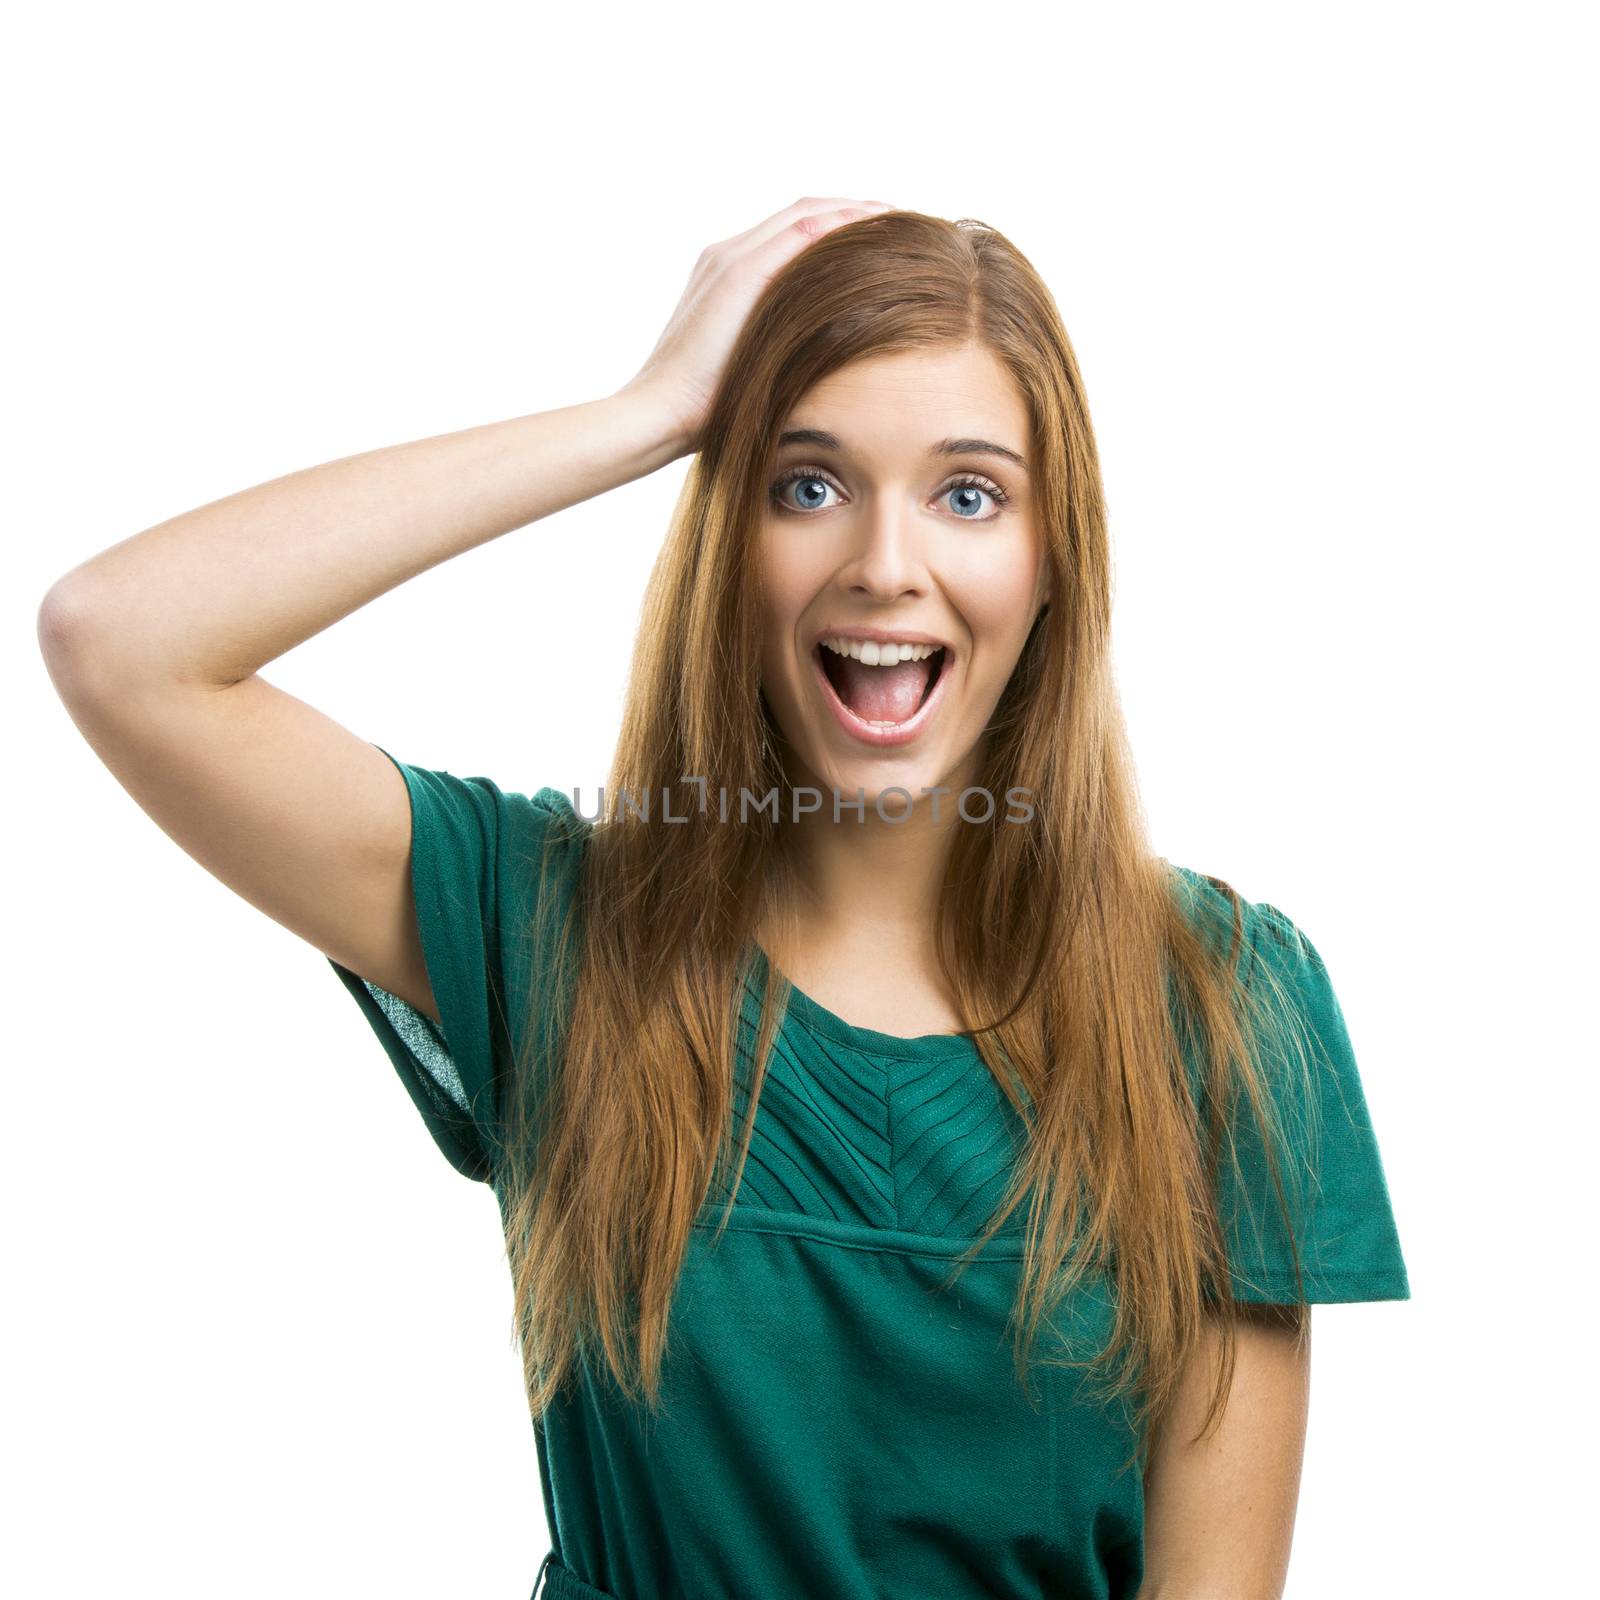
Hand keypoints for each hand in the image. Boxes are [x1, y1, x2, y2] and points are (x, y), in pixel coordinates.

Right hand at [617, 195, 895, 454]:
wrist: (660, 415)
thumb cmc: (705, 412)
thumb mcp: (752, 372)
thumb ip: (780, 350)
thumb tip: (824, 365)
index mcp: (728, 275)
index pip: (793, 235)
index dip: (838, 229)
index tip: (882, 240)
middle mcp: (727, 255)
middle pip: (803, 214)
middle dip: (853, 213)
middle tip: (901, 220)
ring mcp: (730, 259)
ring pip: (806, 214)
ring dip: (855, 212)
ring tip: (899, 219)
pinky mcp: (738, 273)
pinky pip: (801, 232)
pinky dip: (841, 224)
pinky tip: (878, 229)